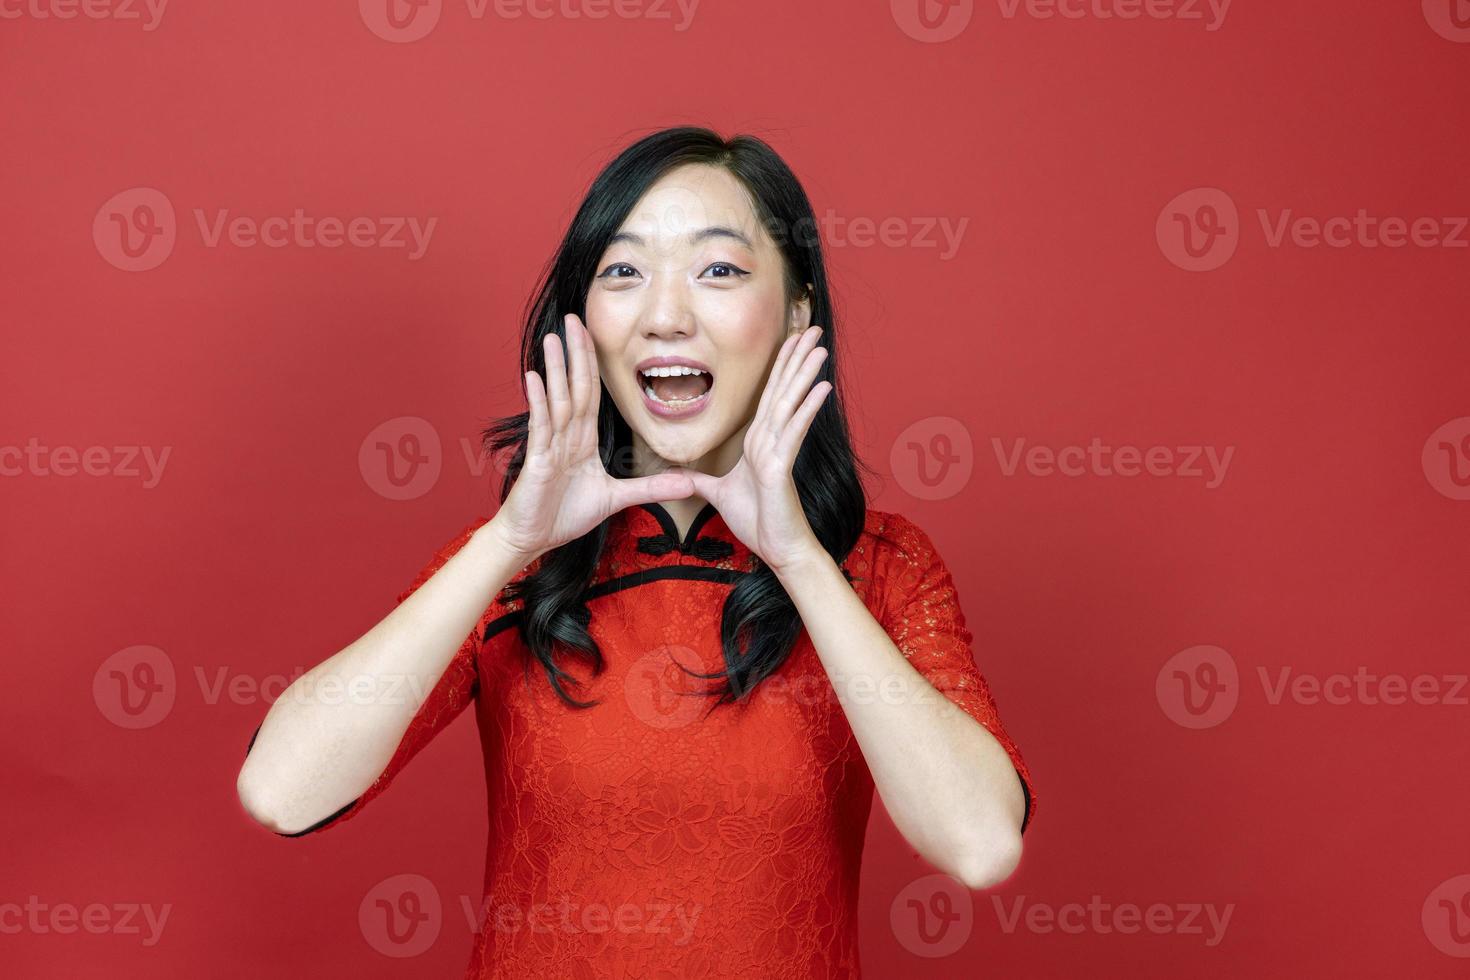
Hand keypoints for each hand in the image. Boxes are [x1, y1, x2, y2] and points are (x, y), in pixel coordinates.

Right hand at [488, 313, 694, 564]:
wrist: (533, 538)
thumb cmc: (564, 515)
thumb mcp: (617, 498)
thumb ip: (651, 488)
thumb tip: (690, 483)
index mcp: (582, 439)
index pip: (591, 394)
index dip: (593, 364)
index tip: (594, 335)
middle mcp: (565, 435)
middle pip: (574, 387)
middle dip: (576, 353)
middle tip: (575, 318)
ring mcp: (549, 445)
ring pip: (557, 400)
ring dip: (556, 368)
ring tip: (555, 338)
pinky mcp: (537, 459)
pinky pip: (540, 426)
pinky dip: (539, 402)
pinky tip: (535, 377)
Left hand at [675, 325, 832, 573]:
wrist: (779, 550)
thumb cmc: (758, 522)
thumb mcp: (718, 494)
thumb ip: (699, 480)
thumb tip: (678, 474)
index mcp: (759, 442)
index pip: (768, 395)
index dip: (779, 366)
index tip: (789, 339)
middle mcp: (771, 441)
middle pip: (782, 391)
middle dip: (796, 358)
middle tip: (813, 328)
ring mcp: (779, 452)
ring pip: (789, 405)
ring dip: (804, 375)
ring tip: (819, 347)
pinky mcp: (782, 468)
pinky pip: (793, 433)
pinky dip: (805, 410)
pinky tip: (819, 388)